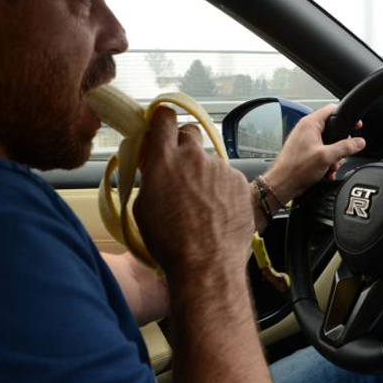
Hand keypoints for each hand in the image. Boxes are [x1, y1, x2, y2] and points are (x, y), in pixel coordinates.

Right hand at [133, 107, 253, 277]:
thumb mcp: (143, 208)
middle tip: (180, 165)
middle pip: (189, 132)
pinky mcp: (240, 181)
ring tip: (200, 202)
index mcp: (164, 160)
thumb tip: (152, 162)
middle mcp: (193, 157)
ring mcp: (220, 167)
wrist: (207, 265)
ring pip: (209, 159)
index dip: (162, 119)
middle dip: (183, 143)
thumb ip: (149, 177)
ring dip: (203, 172)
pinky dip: (221, 188)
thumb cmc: (169, 242)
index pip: (163, 117)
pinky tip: (216, 211)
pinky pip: (227, 176)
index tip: (161, 125)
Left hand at [264, 104, 364, 203]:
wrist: (282, 184)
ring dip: (333, 156)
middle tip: (341, 154)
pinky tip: (326, 171)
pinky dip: (326, 161)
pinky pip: (321, 151)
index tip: (356, 124)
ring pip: (328, 143)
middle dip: (340, 144)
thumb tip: (359, 142)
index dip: (345, 115)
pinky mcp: (304, 151)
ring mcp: (304, 140)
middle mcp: (306, 129)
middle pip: (332, 129)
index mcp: (309, 124)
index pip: (331, 109)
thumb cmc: (296, 169)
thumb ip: (345, 147)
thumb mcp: (326, 157)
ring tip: (331, 166)